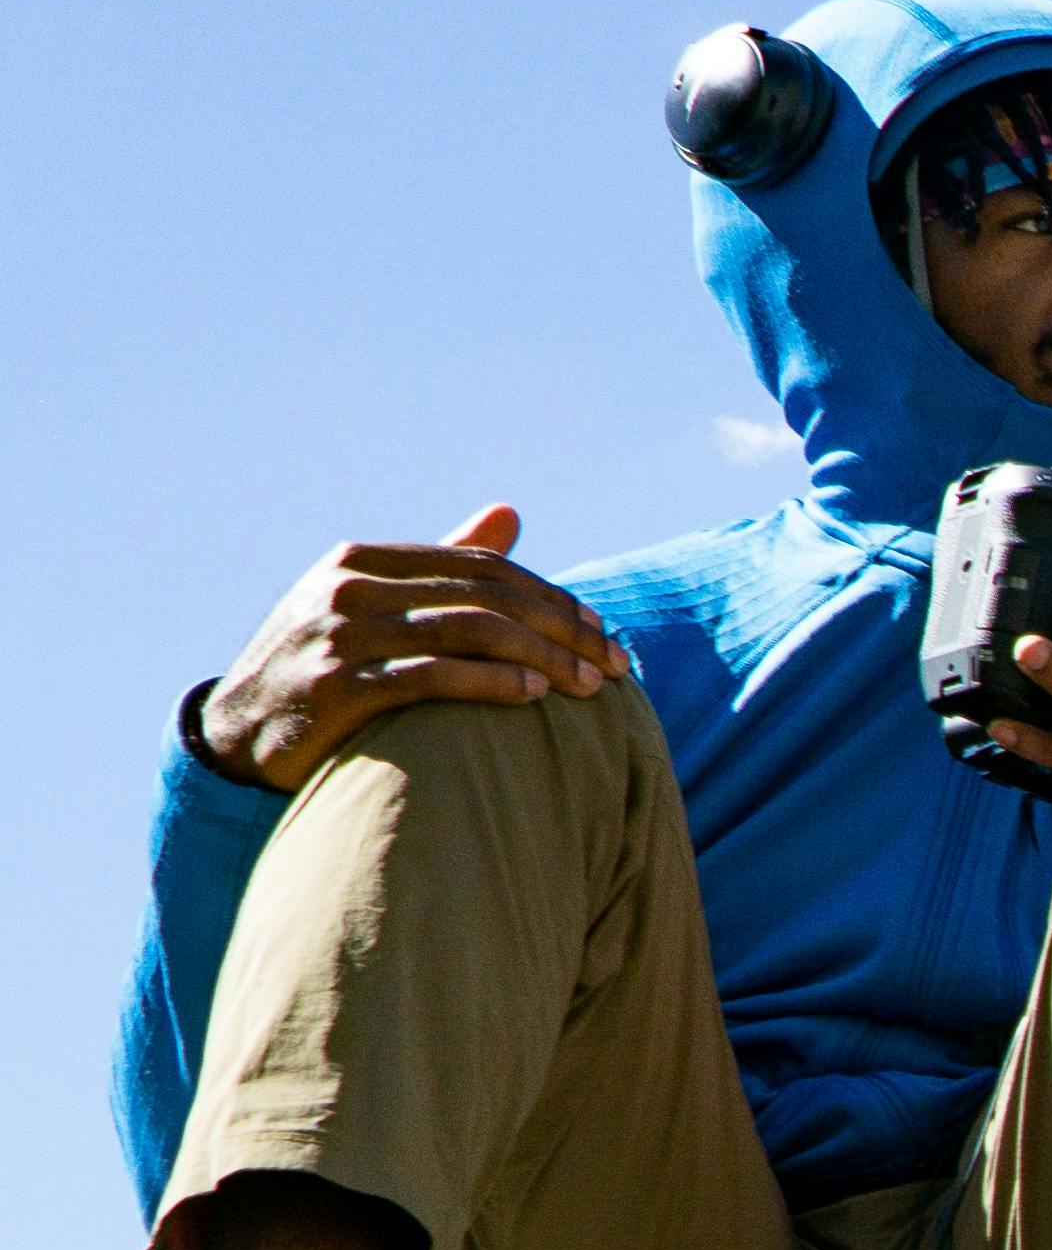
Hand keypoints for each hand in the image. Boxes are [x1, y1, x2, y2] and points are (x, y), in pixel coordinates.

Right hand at [195, 505, 621, 792]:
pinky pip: (431, 677)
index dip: (552, 598)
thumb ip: (441, 565)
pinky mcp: (336, 687)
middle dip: (562, 629)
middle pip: (485, 596)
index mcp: (362, 560)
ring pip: (468, 631)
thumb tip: (509, 513)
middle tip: (615, 665)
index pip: (483, 567)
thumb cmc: (324, 669)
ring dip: (543, 658)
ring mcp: (338, 636)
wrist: (239, 736)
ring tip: (589, 687)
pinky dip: (491, 683)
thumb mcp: (374, 606)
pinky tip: (534, 697)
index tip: (603, 632)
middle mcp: (348, 588)